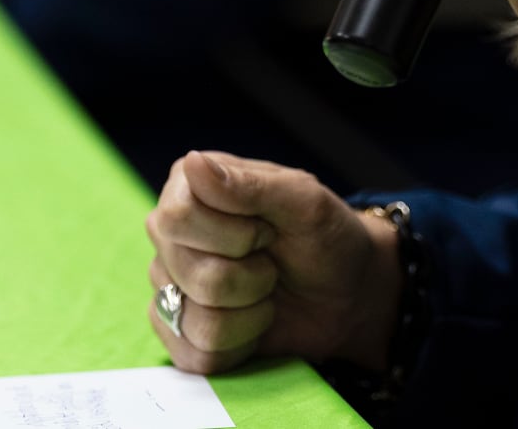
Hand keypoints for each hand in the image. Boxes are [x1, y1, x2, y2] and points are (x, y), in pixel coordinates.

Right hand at [144, 151, 400, 375]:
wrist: (347, 293)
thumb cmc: (325, 237)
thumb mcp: (303, 202)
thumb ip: (249, 185)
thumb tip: (193, 163)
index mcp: (190, 187)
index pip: (176, 218)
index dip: (233, 235)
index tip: (267, 230)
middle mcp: (170, 234)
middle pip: (186, 271)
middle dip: (249, 276)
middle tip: (270, 261)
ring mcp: (169, 283)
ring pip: (193, 319)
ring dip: (249, 313)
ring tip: (265, 291)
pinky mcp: (179, 331)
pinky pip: (193, 355)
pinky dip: (239, 345)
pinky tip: (253, 323)